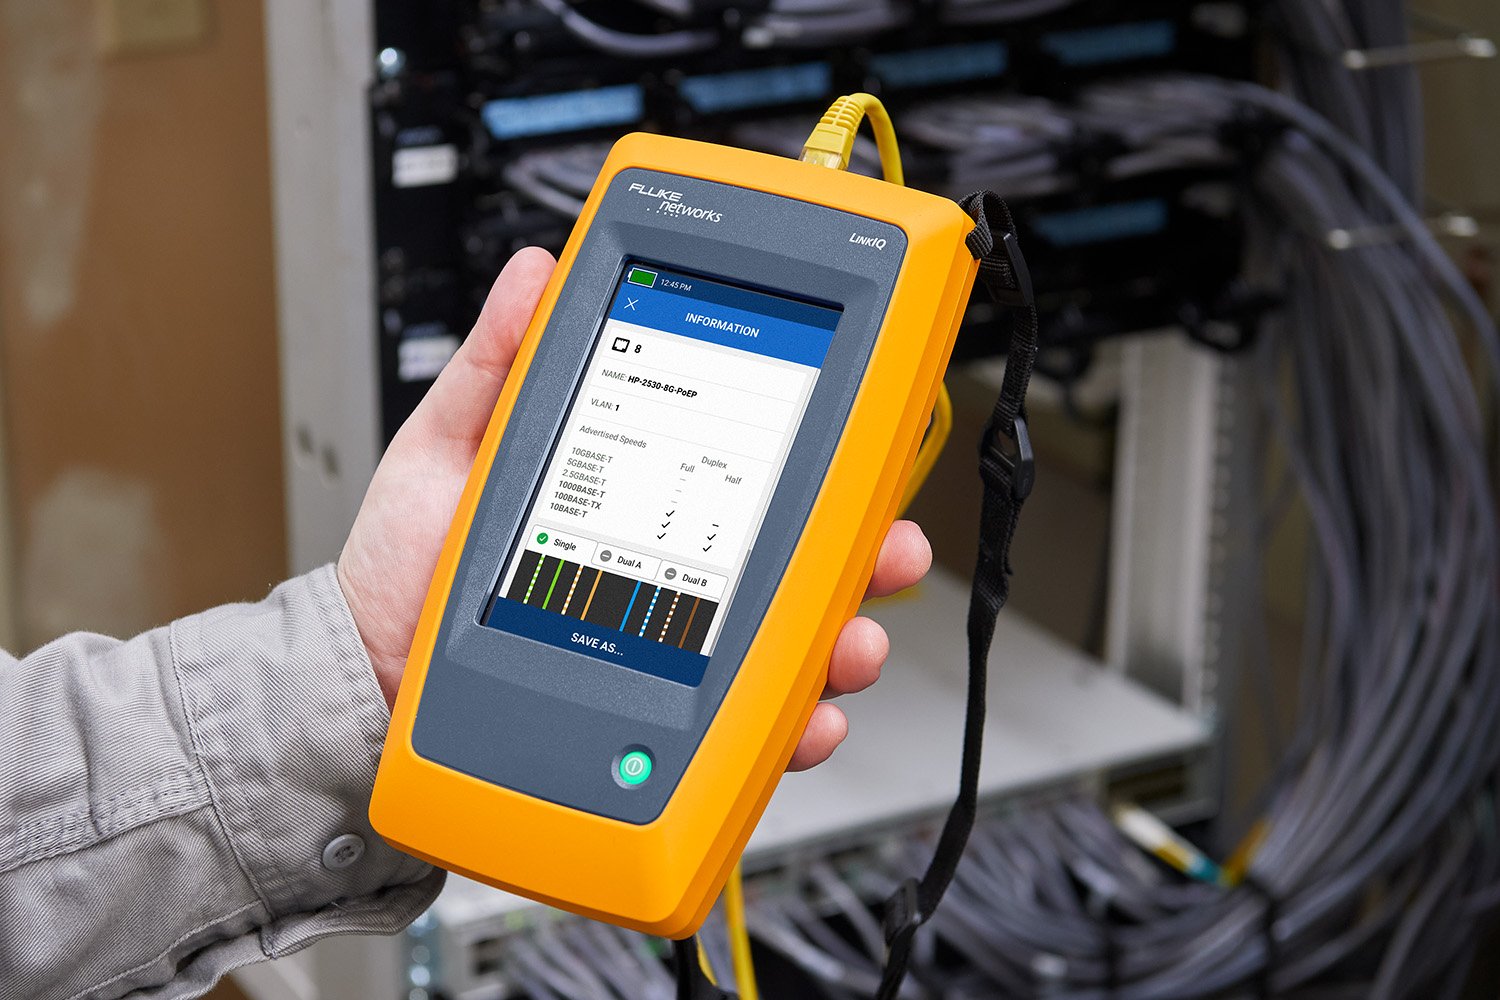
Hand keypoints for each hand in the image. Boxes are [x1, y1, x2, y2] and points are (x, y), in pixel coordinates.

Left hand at [339, 249, 931, 770]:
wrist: (368, 671)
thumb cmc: (409, 558)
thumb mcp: (454, 443)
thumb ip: (501, 360)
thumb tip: (540, 272)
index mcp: (638, 489)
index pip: (745, 463)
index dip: (814, 448)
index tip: (856, 428)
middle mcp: (670, 563)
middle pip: (790, 552)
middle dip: (861, 549)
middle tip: (885, 546)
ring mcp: (672, 640)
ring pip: (786, 638)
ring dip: (844, 637)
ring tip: (852, 641)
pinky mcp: (659, 710)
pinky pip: (743, 721)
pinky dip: (791, 721)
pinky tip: (807, 714)